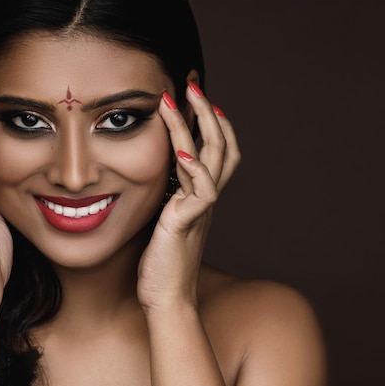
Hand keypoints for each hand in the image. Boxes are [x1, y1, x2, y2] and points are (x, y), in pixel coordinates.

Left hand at [137, 82, 239, 311]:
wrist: (167, 299)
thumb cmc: (162, 262)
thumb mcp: (167, 219)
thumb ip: (171, 197)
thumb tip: (163, 175)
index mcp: (200, 197)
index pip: (217, 152)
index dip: (213, 124)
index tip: (197, 99)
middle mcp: (206, 200)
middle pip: (222, 147)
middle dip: (208, 113)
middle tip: (192, 85)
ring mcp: (199, 211)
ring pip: (212, 160)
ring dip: (197, 127)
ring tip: (181, 100)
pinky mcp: (187, 225)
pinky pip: (202, 193)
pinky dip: (195, 169)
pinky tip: (181, 152)